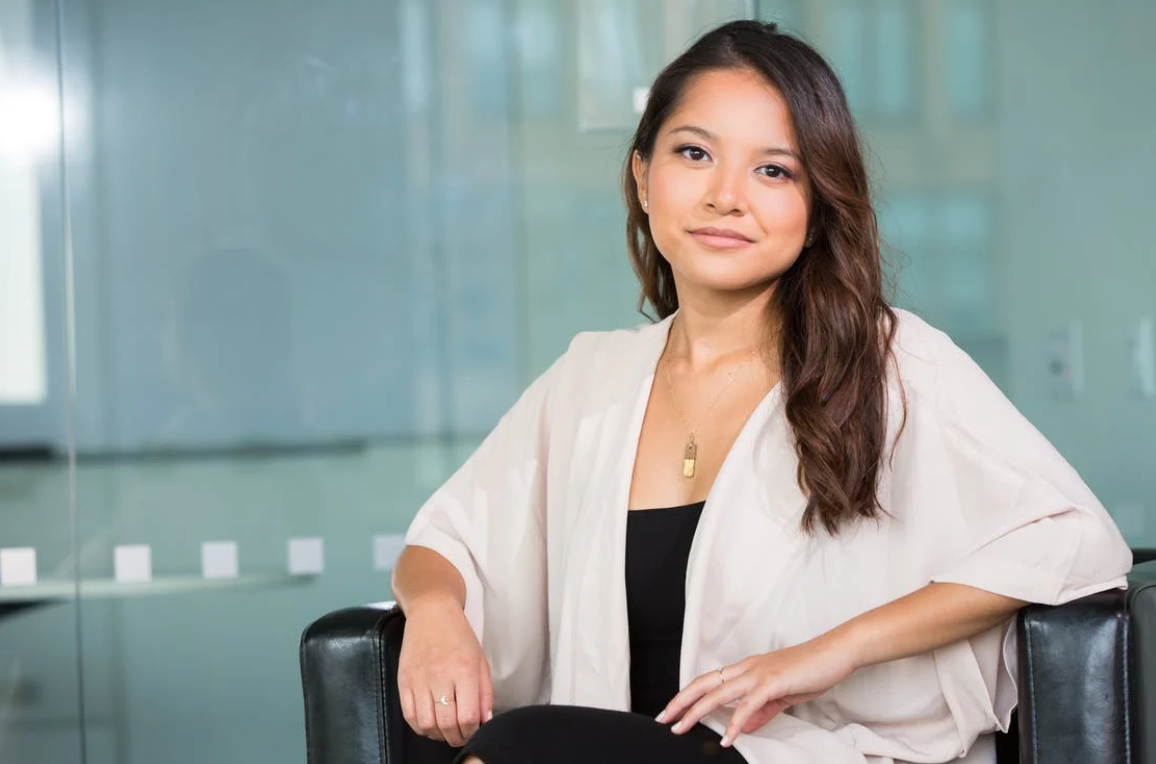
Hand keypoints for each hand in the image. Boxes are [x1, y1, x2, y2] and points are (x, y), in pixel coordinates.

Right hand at [397, 596, 493, 746]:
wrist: (431, 612)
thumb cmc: (458, 634)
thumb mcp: (480, 660)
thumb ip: (485, 692)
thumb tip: (484, 719)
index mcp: (464, 670)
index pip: (467, 716)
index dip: (471, 731)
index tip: (473, 730)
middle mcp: (440, 676)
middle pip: (447, 724)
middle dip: (456, 737)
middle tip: (460, 735)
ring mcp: (419, 679)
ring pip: (426, 724)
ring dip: (438, 734)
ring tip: (445, 730)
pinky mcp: (404, 680)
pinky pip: (409, 715)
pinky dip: (420, 726)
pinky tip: (429, 722)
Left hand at [657, 637, 855, 746]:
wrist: (835, 652)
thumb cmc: (811, 669)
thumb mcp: (782, 694)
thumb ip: (762, 711)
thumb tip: (745, 726)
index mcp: (747, 669)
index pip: (710, 681)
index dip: (689, 694)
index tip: (674, 710)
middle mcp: (747, 668)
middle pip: (704, 684)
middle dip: (680, 701)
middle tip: (664, 718)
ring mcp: (757, 674)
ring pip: (717, 693)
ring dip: (696, 712)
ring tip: (682, 728)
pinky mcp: (771, 682)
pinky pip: (747, 705)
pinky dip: (734, 723)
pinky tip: (726, 737)